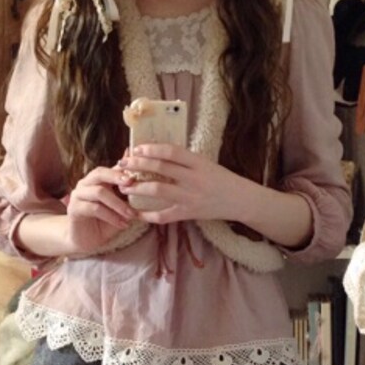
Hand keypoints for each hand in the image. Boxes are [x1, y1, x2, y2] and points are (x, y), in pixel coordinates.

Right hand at [65, 164, 140, 252]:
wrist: (88, 241)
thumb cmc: (106, 223)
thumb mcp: (120, 208)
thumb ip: (128, 196)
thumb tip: (145, 183)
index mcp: (97, 180)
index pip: (110, 168)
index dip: (124, 169)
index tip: (139, 174)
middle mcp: (85, 183)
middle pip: (100, 173)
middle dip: (117, 177)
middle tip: (131, 184)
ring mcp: (78, 195)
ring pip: (99, 192)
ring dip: (118, 204)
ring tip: (131, 215)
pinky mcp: (74, 209)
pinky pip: (94, 208)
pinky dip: (111, 216)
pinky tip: (122, 225)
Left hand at [118, 143, 314, 248]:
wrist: (241, 200)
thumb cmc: (221, 179)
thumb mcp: (205, 163)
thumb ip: (184, 160)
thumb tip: (156, 153)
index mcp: (198, 163)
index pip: (171, 152)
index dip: (151, 149)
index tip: (136, 148)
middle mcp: (194, 179)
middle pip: (160, 169)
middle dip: (138, 166)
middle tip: (123, 164)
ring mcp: (191, 197)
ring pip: (158, 191)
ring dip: (138, 187)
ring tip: (124, 185)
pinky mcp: (189, 214)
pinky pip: (164, 215)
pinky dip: (148, 215)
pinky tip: (136, 213)